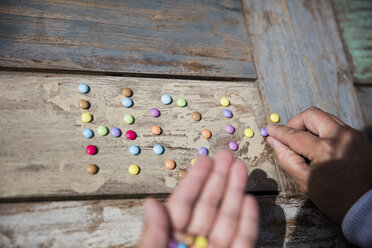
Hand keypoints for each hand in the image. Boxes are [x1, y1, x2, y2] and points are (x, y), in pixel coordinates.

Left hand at [138, 150, 258, 247]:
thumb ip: (154, 234)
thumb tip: (149, 203)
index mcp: (171, 239)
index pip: (183, 205)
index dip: (194, 181)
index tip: (204, 160)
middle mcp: (194, 243)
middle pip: (208, 206)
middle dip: (218, 179)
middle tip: (226, 155)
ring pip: (227, 219)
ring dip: (235, 192)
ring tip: (240, 167)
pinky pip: (243, 241)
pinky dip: (248, 222)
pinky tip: (249, 199)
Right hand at [266, 106, 371, 223]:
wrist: (362, 205)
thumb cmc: (333, 197)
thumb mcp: (303, 180)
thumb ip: (285, 157)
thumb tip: (273, 140)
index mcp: (326, 151)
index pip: (295, 135)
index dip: (279, 131)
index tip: (269, 128)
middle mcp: (341, 137)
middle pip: (311, 115)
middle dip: (295, 122)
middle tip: (289, 135)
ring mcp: (353, 135)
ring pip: (324, 117)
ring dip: (310, 125)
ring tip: (304, 142)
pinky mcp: (358, 136)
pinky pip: (335, 124)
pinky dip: (322, 130)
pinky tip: (318, 145)